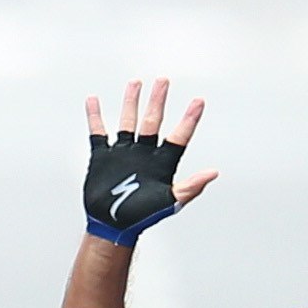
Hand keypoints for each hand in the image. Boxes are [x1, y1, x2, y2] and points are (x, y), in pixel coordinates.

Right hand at [82, 79, 218, 245]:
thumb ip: (190, 187)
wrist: (112, 225)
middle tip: (164, 81)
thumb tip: (213, 173)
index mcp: (161, 163)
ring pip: (128, 121)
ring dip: (131, 102)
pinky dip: (95, 116)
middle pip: (152, 120)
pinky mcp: (103, 157)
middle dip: (158, 100)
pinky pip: (98, 132)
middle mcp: (143, 153)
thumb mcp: (169, 202)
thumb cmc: (142, 217)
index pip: (179, 135)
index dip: (189, 119)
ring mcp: (123, 153)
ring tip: (136, 83)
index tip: (199, 101)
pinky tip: (94, 101)